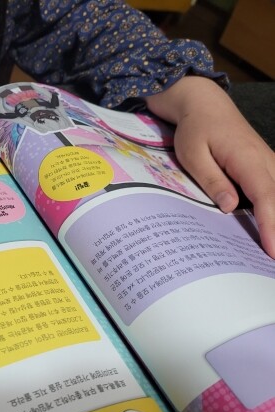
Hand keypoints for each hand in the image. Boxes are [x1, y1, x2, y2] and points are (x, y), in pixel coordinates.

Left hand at [146, 76, 274, 257]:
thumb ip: (212, 180)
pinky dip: (273, 209)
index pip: (266, 197)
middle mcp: (265, 161)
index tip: (273, 250)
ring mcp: (268, 163)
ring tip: (272, 246)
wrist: (204, 104)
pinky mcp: (264, 166)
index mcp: (247, 159)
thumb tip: (231, 207)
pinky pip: (274, 190)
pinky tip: (270, 228)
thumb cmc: (195, 129)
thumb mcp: (193, 155)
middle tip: (272, 257)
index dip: (271, 225)